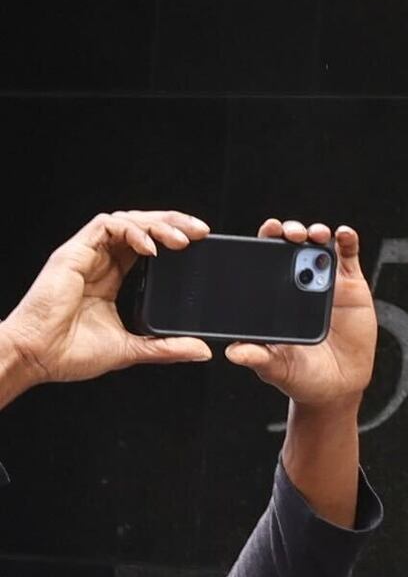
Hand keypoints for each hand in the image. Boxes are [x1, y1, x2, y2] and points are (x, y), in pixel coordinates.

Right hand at [0, 211, 212, 401]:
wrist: (37, 356)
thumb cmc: (70, 353)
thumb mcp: (130, 348)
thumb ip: (166, 347)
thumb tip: (202, 350)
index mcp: (112, 279)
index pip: (147, 245)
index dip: (172, 238)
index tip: (201, 243)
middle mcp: (100, 263)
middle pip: (140, 226)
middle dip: (172, 222)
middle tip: (201, 231)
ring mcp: (86, 256)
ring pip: (126, 220)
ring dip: (157, 224)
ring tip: (181, 240)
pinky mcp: (73, 253)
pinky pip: (104, 226)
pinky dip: (132, 231)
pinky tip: (150, 248)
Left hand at [230, 222, 374, 415]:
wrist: (337, 387)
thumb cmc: (301, 375)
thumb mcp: (275, 367)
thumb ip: (257, 357)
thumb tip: (233, 352)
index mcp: (275, 298)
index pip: (266, 261)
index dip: (266, 242)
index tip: (267, 231)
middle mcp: (299, 286)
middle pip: (293, 248)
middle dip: (291, 232)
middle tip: (291, 233)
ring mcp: (326, 284)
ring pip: (320, 248)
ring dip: (318, 233)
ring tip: (316, 234)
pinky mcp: (352, 287)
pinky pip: (349, 258)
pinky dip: (348, 241)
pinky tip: (344, 233)